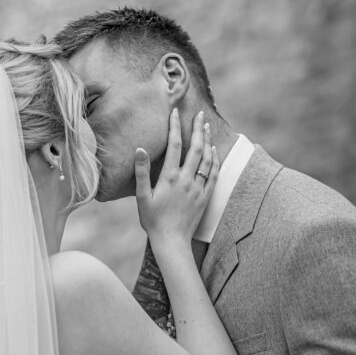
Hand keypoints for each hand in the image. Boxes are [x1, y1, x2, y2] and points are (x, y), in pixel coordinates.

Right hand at [135, 109, 217, 246]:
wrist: (172, 242)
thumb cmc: (153, 220)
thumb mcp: (141, 196)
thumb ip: (141, 172)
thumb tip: (140, 149)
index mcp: (169, 177)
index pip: (174, 145)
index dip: (175, 127)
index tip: (175, 113)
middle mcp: (186, 180)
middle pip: (195, 148)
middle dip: (197, 129)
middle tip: (199, 114)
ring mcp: (198, 188)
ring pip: (207, 159)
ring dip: (207, 141)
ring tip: (206, 127)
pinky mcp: (205, 197)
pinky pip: (213, 174)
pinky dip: (215, 160)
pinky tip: (214, 151)